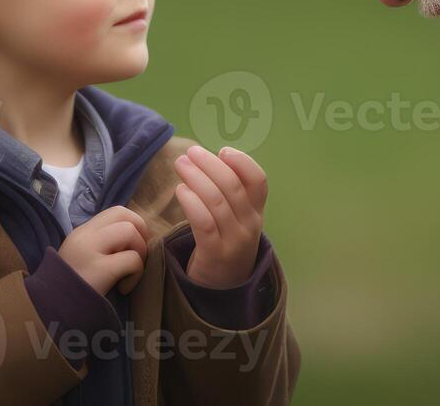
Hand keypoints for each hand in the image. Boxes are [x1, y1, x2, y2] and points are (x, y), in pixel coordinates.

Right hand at [56, 205, 148, 294]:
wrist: (48, 312)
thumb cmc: (69, 290)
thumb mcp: (81, 258)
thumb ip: (100, 244)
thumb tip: (133, 240)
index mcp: (82, 232)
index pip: (116, 211)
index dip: (134, 224)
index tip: (134, 246)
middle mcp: (85, 235)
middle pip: (125, 214)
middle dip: (141, 232)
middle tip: (138, 256)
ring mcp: (90, 250)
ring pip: (130, 232)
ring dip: (140, 252)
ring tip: (129, 273)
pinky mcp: (98, 269)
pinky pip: (132, 259)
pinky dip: (136, 274)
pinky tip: (124, 289)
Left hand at [173, 144, 267, 289]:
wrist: (223, 290)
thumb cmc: (226, 243)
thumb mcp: (237, 220)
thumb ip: (230, 193)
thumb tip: (210, 158)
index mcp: (256, 212)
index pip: (259, 181)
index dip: (243, 162)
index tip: (223, 150)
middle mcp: (250, 225)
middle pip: (233, 187)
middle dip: (210, 165)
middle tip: (190, 153)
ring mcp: (234, 241)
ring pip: (217, 202)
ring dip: (196, 178)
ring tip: (181, 165)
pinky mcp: (215, 254)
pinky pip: (204, 223)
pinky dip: (192, 203)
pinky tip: (180, 190)